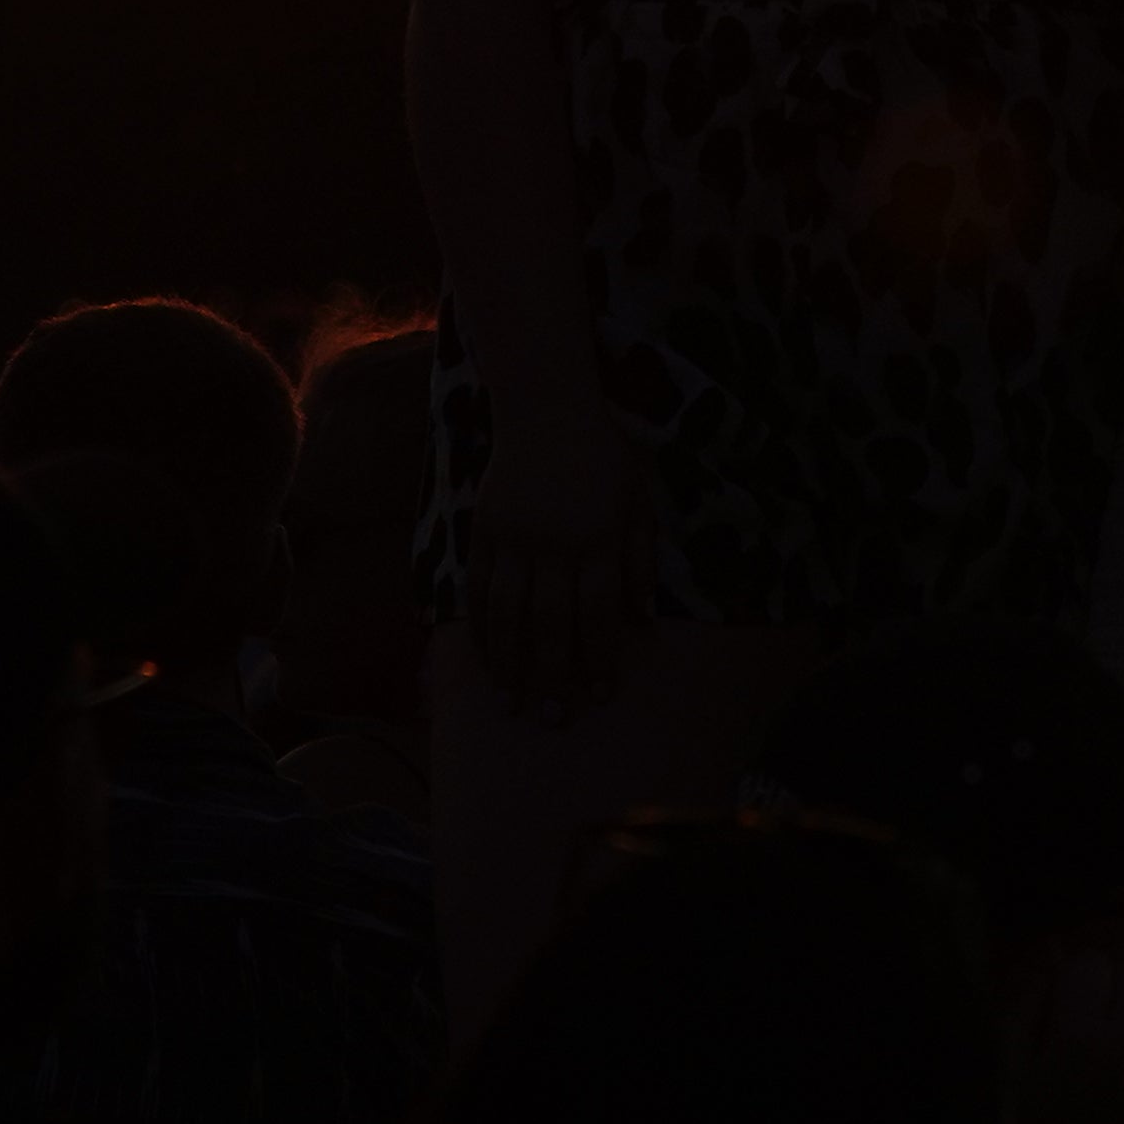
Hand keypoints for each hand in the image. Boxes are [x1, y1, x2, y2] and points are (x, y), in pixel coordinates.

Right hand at [463, 392, 659, 725]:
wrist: (547, 404)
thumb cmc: (604, 453)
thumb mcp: (638, 500)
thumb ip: (640, 560)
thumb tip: (643, 623)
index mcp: (599, 538)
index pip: (600, 612)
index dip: (600, 658)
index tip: (600, 697)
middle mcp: (556, 543)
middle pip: (552, 622)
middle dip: (553, 675)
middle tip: (552, 719)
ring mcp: (515, 538)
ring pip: (509, 612)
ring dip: (510, 662)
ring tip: (512, 702)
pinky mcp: (485, 530)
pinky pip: (480, 588)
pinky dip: (481, 626)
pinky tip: (486, 658)